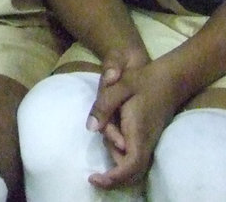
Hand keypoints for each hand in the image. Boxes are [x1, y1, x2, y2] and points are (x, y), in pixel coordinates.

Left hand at [87, 57, 178, 190]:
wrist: (170, 79)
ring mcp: (149, 141)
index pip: (131, 164)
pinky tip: (112, 128)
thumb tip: (91, 128)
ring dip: (114, 154)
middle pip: (132, 170)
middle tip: (96, 169)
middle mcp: (146, 141)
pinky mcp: (148, 138)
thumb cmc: (143, 80)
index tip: (96, 179)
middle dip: (113, 174)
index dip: (115, 177)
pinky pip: (134, 154)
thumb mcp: (119, 86)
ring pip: (131, 162)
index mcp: (139, 131)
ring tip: (108, 123)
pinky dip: (120, 151)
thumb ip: (103, 106)